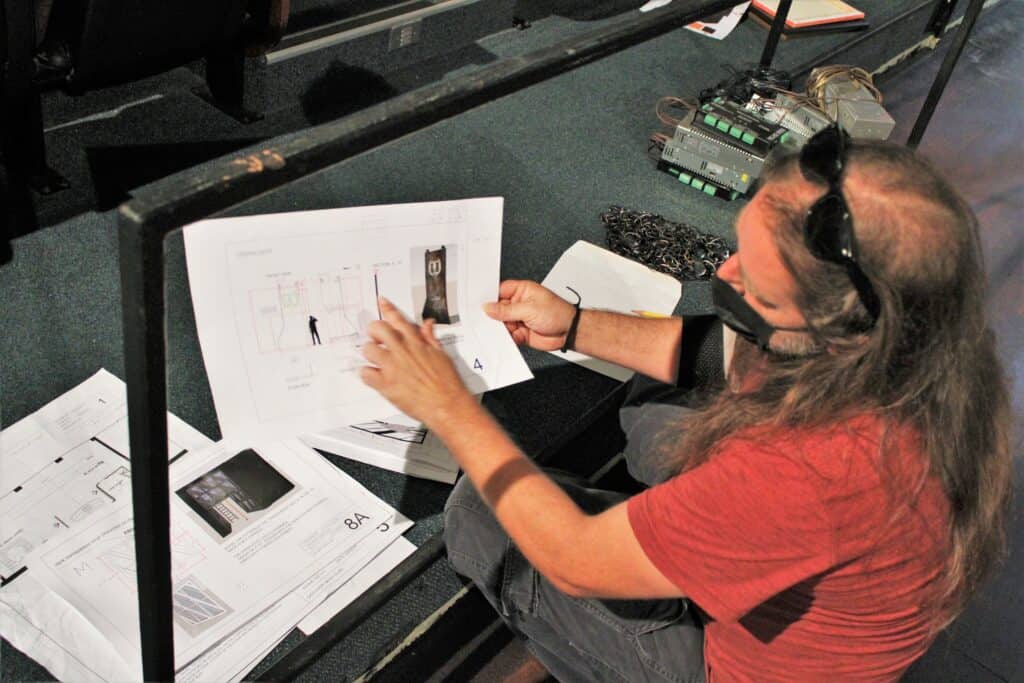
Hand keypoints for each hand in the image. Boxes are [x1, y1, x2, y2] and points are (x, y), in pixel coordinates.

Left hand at [360, 299, 478, 430]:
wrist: (447, 405)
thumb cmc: (448, 383)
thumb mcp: (442, 356)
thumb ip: (430, 339)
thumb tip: (427, 324)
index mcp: (416, 342)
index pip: (398, 319)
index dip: (387, 308)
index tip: (381, 302)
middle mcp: (402, 351)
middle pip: (377, 329)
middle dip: (374, 332)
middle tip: (377, 341)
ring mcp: (392, 367)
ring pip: (367, 349)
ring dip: (370, 355)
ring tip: (376, 362)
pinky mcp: (386, 384)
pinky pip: (365, 373)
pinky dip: (367, 375)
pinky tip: (375, 379)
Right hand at [483, 280, 576, 351]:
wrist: (569, 332)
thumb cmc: (558, 313)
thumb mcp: (529, 308)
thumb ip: (507, 310)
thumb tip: (488, 307)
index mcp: (521, 291)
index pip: (499, 291)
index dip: (488, 297)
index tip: (478, 303)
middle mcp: (518, 304)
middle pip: (497, 308)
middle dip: (491, 315)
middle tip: (482, 319)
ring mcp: (519, 319)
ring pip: (501, 323)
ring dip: (497, 328)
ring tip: (491, 330)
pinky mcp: (520, 333)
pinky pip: (507, 335)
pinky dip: (503, 338)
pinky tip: (501, 338)